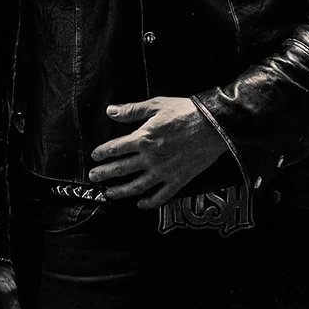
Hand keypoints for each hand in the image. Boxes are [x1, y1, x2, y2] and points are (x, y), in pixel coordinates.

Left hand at [88, 97, 228, 208]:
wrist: (215, 124)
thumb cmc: (186, 112)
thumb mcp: (157, 105)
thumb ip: (132, 110)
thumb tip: (110, 111)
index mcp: (143, 138)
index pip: (115, 148)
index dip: (102, 153)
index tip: (95, 156)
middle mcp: (150, 158)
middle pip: (120, 170)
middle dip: (104, 174)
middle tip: (93, 177)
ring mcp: (164, 172)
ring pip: (136, 187)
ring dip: (120, 192)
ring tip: (109, 193)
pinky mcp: (178, 180)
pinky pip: (160, 196)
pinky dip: (149, 203)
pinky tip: (140, 204)